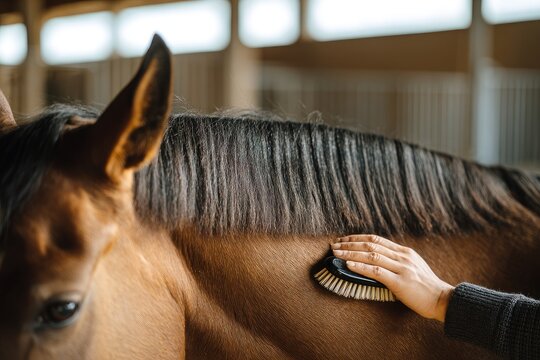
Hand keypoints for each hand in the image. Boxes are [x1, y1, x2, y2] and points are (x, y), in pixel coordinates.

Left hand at [331, 235, 453, 321]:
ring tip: (336, 253)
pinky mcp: (400, 282)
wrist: (442, 299)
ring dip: (350, 253)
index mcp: (404, 252)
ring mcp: (402, 268)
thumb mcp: (412, 267)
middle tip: (334, 245)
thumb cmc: (425, 287)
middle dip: (349, 244)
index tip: (343, 239)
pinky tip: (349, 265)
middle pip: (370, 244)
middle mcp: (402, 256)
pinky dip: (360, 267)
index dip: (357, 238)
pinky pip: (376, 271)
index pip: (376, 239)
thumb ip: (396, 261)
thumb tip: (375, 259)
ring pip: (371, 255)